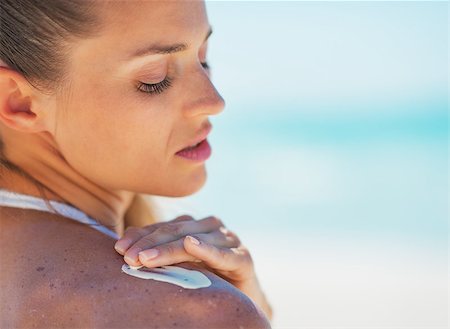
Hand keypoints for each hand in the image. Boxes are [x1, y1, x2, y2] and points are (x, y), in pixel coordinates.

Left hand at [115, 215, 252, 281]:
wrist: (240, 299)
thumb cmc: (205, 280)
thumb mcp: (177, 265)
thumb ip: (156, 250)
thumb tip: (124, 241)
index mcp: (194, 225)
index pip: (163, 227)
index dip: (141, 235)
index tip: (118, 248)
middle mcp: (211, 227)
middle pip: (175, 232)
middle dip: (149, 243)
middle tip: (128, 257)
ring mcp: (228, 240)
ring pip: (194, 240)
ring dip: (169, 249)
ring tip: (146, 258)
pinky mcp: (243, 257)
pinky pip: (223, 254)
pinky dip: (208, 250)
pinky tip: (192, 245)